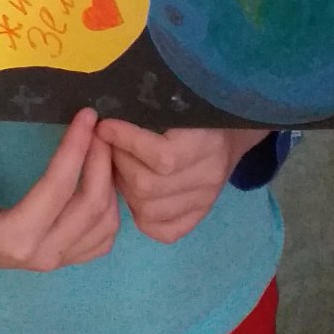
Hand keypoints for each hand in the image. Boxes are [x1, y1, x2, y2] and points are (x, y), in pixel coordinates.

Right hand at [0, 103, 120, 272]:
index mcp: (15, 235)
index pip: (59, 187)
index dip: (76, 147)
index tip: (87, 115)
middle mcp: (42, 253)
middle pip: (92, 206)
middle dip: (101, 162)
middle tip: (100, 128)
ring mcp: (55, 260)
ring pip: (105, 224)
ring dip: (110, 184)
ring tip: (103, 147)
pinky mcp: (62, 259)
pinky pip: (103, 239)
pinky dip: (111, 208)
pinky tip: (101, 179)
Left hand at [94, 121, 269, 244]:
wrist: (228, 131)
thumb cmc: (196, 110)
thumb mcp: (176, 102)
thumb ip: (146, 111)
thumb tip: (105, 123)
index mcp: (207, 143)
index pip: (160, 156)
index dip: (125, 141)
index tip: (104, 126)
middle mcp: (208, 177)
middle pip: (147, 186)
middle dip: (119, 164)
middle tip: (109, 147)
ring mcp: (205, 201)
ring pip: (147, 210)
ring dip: (124, 189)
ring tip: (120, 167)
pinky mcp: (199, 217)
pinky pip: (161, 231)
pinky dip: (141, 215)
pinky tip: (136, 194)